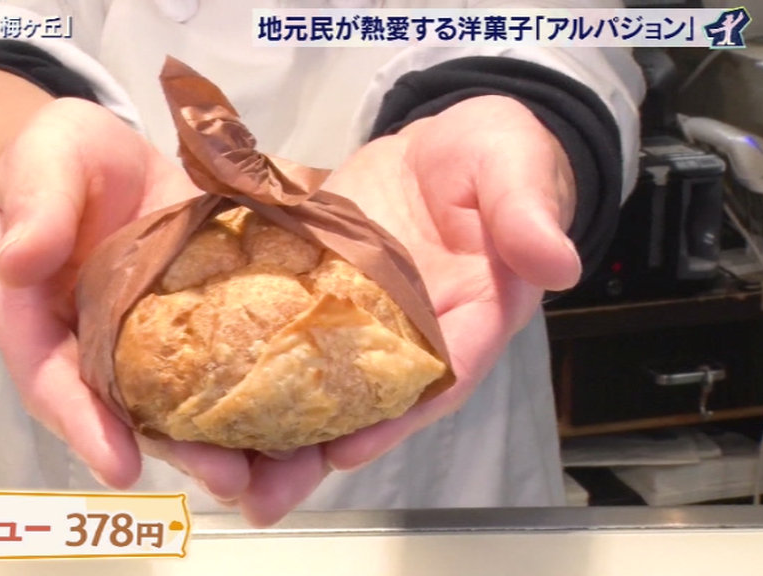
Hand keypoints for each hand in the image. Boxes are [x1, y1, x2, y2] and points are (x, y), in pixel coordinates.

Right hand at [0, 98, 250, 497]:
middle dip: (173, 452)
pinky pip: (220, 369)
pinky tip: (298, 426)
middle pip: (124, 411)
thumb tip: (19, 261)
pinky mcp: (196, 330)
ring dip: (221, 442)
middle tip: (227, 483)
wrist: (112, 159)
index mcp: (36, 315)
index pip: (50, 377)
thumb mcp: (46, 157)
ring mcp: (147, 344)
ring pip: (177, 404)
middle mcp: (91, 346)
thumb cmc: (64, 157)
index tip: (119, 467)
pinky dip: (254, 400)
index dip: (81, 423)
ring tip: (272, 473)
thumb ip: (35, 203)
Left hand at [236, 95, 580, 524]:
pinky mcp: (320, 303)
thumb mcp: (515, 164)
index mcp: (473, 314)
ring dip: (277, 434)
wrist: (438, 150)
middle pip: (371, 405)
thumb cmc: (490, 156)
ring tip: (224, 473)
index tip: (350, 446)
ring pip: (322, 389)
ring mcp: (363, 325)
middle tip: (262, 493)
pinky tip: (206, 402)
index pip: (441, 374)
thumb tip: (556, 261)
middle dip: (317, 450)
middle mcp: (414, 336)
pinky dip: (252, 375)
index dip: (397, 414)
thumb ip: (528, 210)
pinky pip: (287, 344)